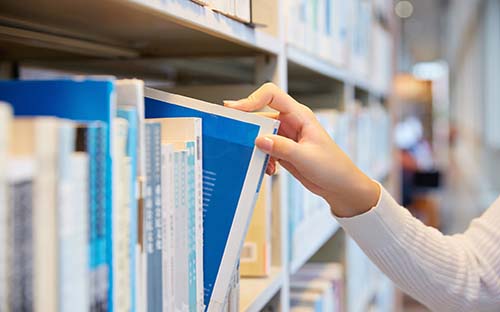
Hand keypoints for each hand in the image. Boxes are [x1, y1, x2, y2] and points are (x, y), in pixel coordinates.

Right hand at [224, 83, 379, 217]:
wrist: (340, 186)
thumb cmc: (333, 167)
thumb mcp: (305, 157)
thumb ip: (281, 147)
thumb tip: (258, 139)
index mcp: (299, 115)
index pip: (272, 95)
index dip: (252, 99)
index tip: (236, 109)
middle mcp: (291, 122)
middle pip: (261, 115)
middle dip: (250, 129)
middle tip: (240, 141)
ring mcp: (286, 136)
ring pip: (260, 134)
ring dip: (256, 148)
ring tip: (262, 163)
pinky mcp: (283, 150)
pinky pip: (264, 149)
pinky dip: (263, 159)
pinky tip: (270, 170)